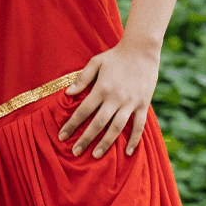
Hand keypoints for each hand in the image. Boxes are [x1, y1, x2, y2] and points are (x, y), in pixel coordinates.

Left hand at [58, 41, 162, 157]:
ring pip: (117, 128)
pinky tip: (127, 152)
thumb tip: (67, 94)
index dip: (71, 125)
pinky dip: (134, 140)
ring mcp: (130, 103)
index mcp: (101, 88)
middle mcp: (115, 98)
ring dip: (106, 143)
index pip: (83, 111)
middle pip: (98, 124)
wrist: (142, 50)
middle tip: (76, 152)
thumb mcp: (95, 62)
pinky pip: (139, 126)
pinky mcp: (143, 104)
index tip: (62, 137)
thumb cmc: (115, 56)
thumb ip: (82, 79)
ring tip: (96, 155)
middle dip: (85, 139)